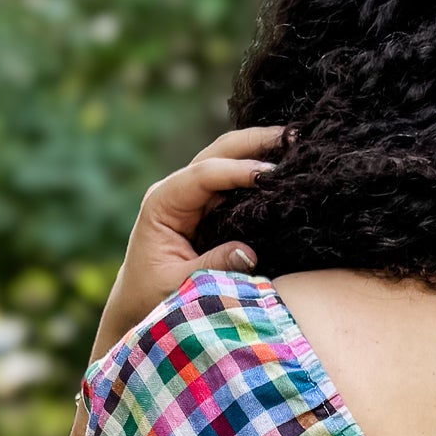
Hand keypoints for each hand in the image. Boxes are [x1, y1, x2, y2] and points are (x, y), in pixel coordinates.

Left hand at [95, 124, 284, 353]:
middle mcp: (177, 190)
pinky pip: (236, 180)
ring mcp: (193, 195)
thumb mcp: (178, 287)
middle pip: (219, 152)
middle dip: (255, 141)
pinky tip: (287, 165)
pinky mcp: (208, 205)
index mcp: (162, 203)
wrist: (137, 300)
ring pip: (230, 158)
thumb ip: (211, 268)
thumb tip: (248, 252)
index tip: (271, 173)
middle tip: (295, 135)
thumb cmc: (151, 295)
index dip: (237, 170)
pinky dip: (260, 170)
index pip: (203, 174)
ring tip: (298, 142)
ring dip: (261, 149)